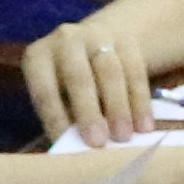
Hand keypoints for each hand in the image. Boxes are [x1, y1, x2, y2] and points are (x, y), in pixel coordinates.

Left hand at [24, 13, 168, 154]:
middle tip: (98, 142)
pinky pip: (136, 71)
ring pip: (110, 71)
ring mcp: (98, 36)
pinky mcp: (127, 41)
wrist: (98, 41)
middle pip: (78, 76)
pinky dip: (140, 101)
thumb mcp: (57, 93)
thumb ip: (64, 114)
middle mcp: (65, 40)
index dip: (55, 117)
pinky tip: (144, 125)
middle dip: (88, 111)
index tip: (67, 144)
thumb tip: (74, 147)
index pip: (44, 89)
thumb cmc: (69, 82)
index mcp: (38, 56)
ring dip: (118, 107)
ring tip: (124, 137)